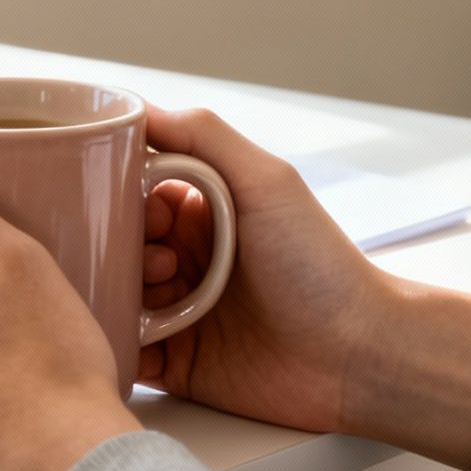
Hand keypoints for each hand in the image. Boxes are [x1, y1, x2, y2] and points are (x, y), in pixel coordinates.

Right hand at [136, 106, 383, 434]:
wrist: (358, 354)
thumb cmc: (320, 265)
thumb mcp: (266, 181)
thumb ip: (203, 135)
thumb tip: (135, 108)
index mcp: (203, 214)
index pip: (136, 195)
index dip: (126, 201)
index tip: (145, 215)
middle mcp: (187, 259)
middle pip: (117, 245)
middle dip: (120, 250)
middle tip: (161, 264)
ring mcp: (179, 312)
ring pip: (112, 295)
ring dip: (120, 295)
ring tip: (161, 302)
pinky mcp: (176, 362)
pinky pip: (124, 351)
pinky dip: (115, 344)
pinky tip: (133, 339)